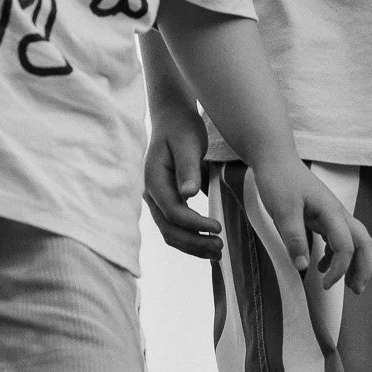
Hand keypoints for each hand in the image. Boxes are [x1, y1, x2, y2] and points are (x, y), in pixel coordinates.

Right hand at [143, 107, 220, 259]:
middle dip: (194, 242)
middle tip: (220, 246)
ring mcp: (157, 200)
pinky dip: (192, 238)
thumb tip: (188, 194)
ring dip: (193, 245)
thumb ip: (188, 169)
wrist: (172, 119)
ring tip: (217, 252)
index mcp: (154, 180)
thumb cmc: (181, 128)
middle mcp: (151, 193)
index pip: (173, 211)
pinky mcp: (167, 202)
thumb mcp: (188, 144)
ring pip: (171, 233)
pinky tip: (209, 242)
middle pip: (169, 229)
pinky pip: (175, 227)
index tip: (217, 227)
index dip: (195, 224)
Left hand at [248, 151, 371, 291]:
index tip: (324, 285)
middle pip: (364, 242)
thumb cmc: (279, 181)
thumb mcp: (282, 211)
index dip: (340, 269)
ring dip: (355, 263)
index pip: (346, 246)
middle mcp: (337, 213)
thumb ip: (293, 238)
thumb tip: (303, 267)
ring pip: (354, 240)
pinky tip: (322, 266)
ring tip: (347, 285)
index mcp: (330, 212)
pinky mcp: (323, 215)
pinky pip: (338, 238)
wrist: (275, 159)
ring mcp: (331, 213)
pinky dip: (336, 255)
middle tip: (356, 290)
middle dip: (364, 267)